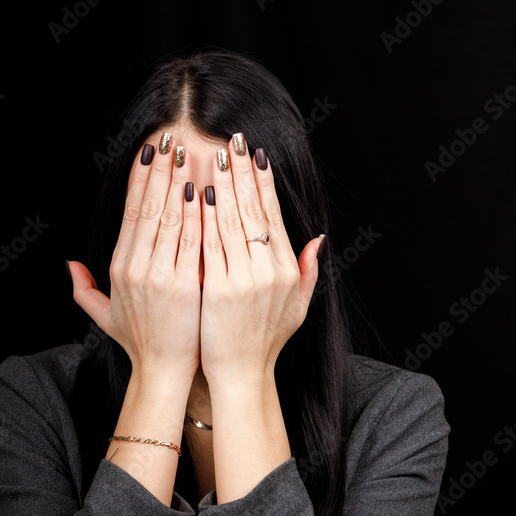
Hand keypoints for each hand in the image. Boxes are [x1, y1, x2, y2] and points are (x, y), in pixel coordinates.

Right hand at [67, 134, 201, 380]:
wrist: (164, 373)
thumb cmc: (140, 342)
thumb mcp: (105, 315)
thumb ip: (84, 290)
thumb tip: (70, 265)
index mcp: (120, 267)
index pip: (131, 212)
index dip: (139, 178)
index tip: (149, 151)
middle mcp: (136, 268)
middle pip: (149, 207)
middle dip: (160, 169)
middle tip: (170, 139)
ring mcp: (160, 276)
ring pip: (171, 219)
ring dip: (180, 182)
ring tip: (189, 153)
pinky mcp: (185, 286)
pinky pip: (193, 241)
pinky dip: (198, 214)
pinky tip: (204, 191)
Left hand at [200, 134, 324, 386]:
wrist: (242, 374)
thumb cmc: (265, 341)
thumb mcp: (298, 306)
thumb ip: (308, 270)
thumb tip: (318, 238)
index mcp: (287, 269)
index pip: (273, 214)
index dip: (264, 182)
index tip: (255, 155)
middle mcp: (269, 271)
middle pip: (253, 210)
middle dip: (242, 172)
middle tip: (233, 140)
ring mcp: (244, 279)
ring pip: (231, 222)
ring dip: (222, 185)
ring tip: (214, 156)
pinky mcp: (219, 289)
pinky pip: (209, 245)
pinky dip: (204, 218)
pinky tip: (197, 194)